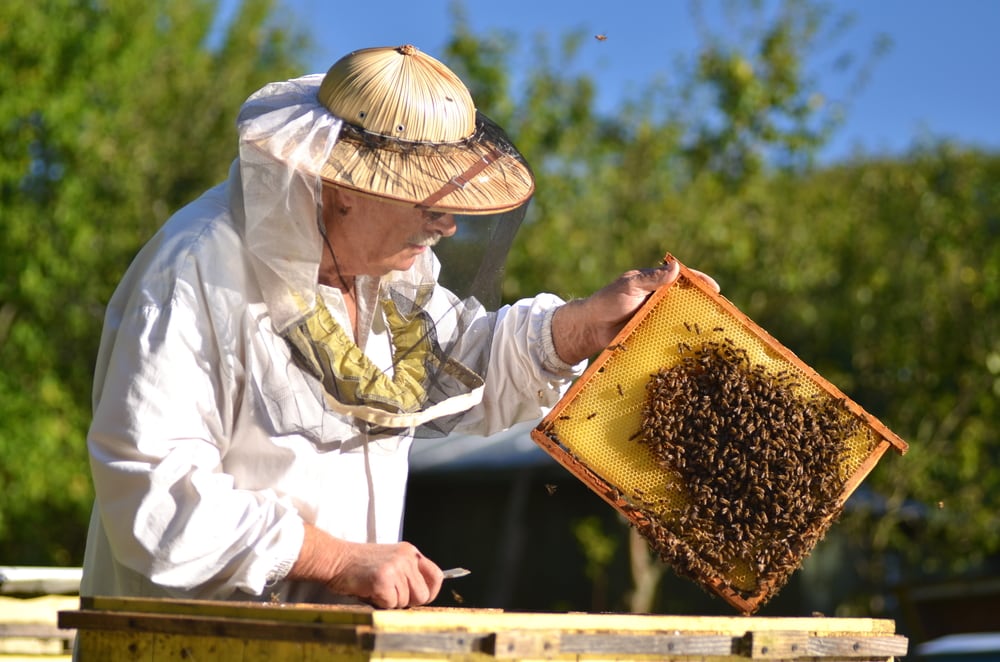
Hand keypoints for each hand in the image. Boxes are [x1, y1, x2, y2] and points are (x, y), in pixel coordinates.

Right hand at [290, 524, 442, 607]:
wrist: (334, 559)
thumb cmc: (359, 566)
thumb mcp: (389, 561)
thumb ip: (407, 574)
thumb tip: (423, 596)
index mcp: (410, 552)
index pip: (437, 576)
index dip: (430, 591)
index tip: (418, 598)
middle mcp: (407, 557)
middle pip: (423, 595)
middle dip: (407, 601)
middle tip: (388, 594)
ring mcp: (396, 567)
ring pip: (405, 602)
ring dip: (390, 602)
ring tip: (375, 588)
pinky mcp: (383, 579)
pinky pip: (390, 604)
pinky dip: (379, 603)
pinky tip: (368, 590)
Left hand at [551, 260, 718, 364]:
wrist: (591, 328)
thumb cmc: (607, 301)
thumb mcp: (629, 286)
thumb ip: (651, 279)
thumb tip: (676, 268)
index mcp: (655, 283)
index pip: (682, 279)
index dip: (699, 282)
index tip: (714, 288)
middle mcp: (660, 301)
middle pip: (687, 300)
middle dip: (704, 305)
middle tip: (720, 312)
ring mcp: (657, 319)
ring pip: (681, 320)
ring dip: (695, 325)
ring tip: (713, 333)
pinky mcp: (653, 335)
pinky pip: (670, 337)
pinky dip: (681, 342)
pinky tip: (693, 350)